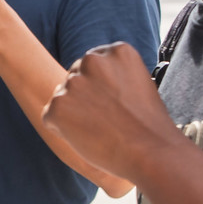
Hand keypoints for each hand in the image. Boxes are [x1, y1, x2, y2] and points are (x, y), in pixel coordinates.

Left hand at [42, 42, 188, 184]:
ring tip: (100, 130)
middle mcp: (93, 60)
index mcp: (117, 51)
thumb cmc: (148, 126)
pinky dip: (62, 130)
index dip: (100, 87)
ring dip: (74, 114)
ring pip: (63, 98)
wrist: (151, 152)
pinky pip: (51, 117)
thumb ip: (114, 76)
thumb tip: (91, 84)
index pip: (94, 65)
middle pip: (76, 77)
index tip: (113, 103)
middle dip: (84, 98)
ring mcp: (74, 82)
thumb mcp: (139, 84)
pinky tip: (87, 137)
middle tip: (106, 120)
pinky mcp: (58, 105)